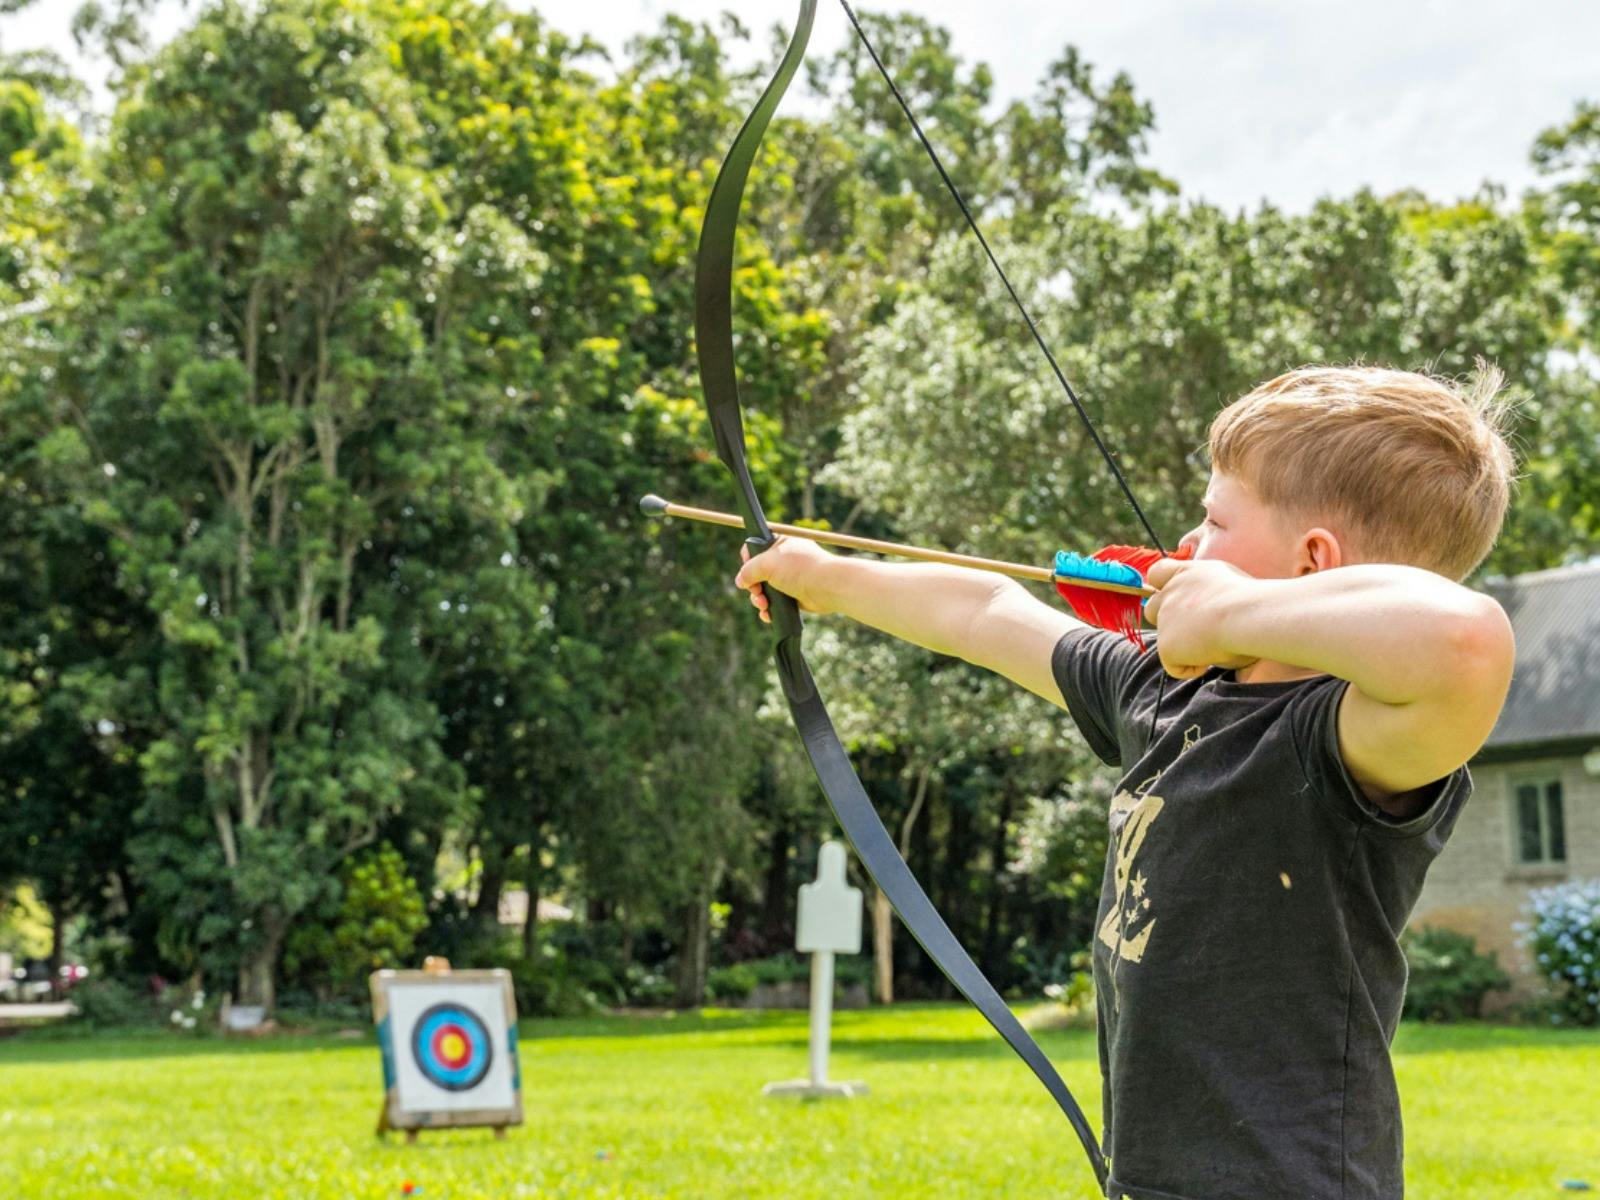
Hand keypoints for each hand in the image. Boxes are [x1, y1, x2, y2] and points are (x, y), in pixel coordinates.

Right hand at [734, 536, 834, 623]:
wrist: (828, 587)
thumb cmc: (800, 569)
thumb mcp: (767, 563)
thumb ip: (749, 570)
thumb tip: (740, 581)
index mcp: (780, 543)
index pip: (755, 548)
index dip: (747, 561)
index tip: (747, 572)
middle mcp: (785, 559)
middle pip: (758, 573)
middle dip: (753, 586)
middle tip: (756, 592)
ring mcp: (790, 578)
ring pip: (765, 590)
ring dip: (759, 600)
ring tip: (763, 606)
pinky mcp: (795, 595)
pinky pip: (776, 603)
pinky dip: (770, 609)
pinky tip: (768, 615)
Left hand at [1143, 557, 1260, 679]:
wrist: (1246, 614)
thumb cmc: (1250, 601)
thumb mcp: (1226, 584)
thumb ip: (1206, 595)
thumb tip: (1206, 616)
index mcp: (1186, 573)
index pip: (1158, 573)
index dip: (1163, 587)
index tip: (1178, 600)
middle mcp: (1170, 593)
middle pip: (1152, 608)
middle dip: (1168, 623)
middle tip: (1195, 634)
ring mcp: (1164, 619)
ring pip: (1168, 640)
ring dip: (1188, 647)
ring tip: (1219, 644)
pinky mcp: (1165, 645)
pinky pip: (1175, 666)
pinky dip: (1192, 668)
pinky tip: (1213, 657)